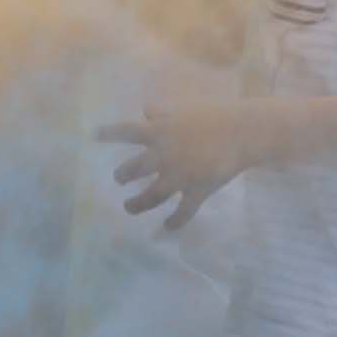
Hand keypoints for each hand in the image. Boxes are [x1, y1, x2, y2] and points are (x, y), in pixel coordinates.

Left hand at [109, 101, 253, 221]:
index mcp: (158, 132)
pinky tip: (167, 228)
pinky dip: (174, 222)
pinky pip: (183, 212)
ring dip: (137, 204)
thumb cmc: (216, 115)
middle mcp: (162, 156)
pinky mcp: (196, 191)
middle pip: (132, 169)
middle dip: (122, 176)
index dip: (108, 134)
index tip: (93, 136)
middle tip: (119, 180)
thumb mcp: (184, 109)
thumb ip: (162, 112)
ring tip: (129, 207)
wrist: (243, 132)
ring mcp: (178, 176)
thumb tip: (146, 111)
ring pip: (151, 196)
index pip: (126, 131)